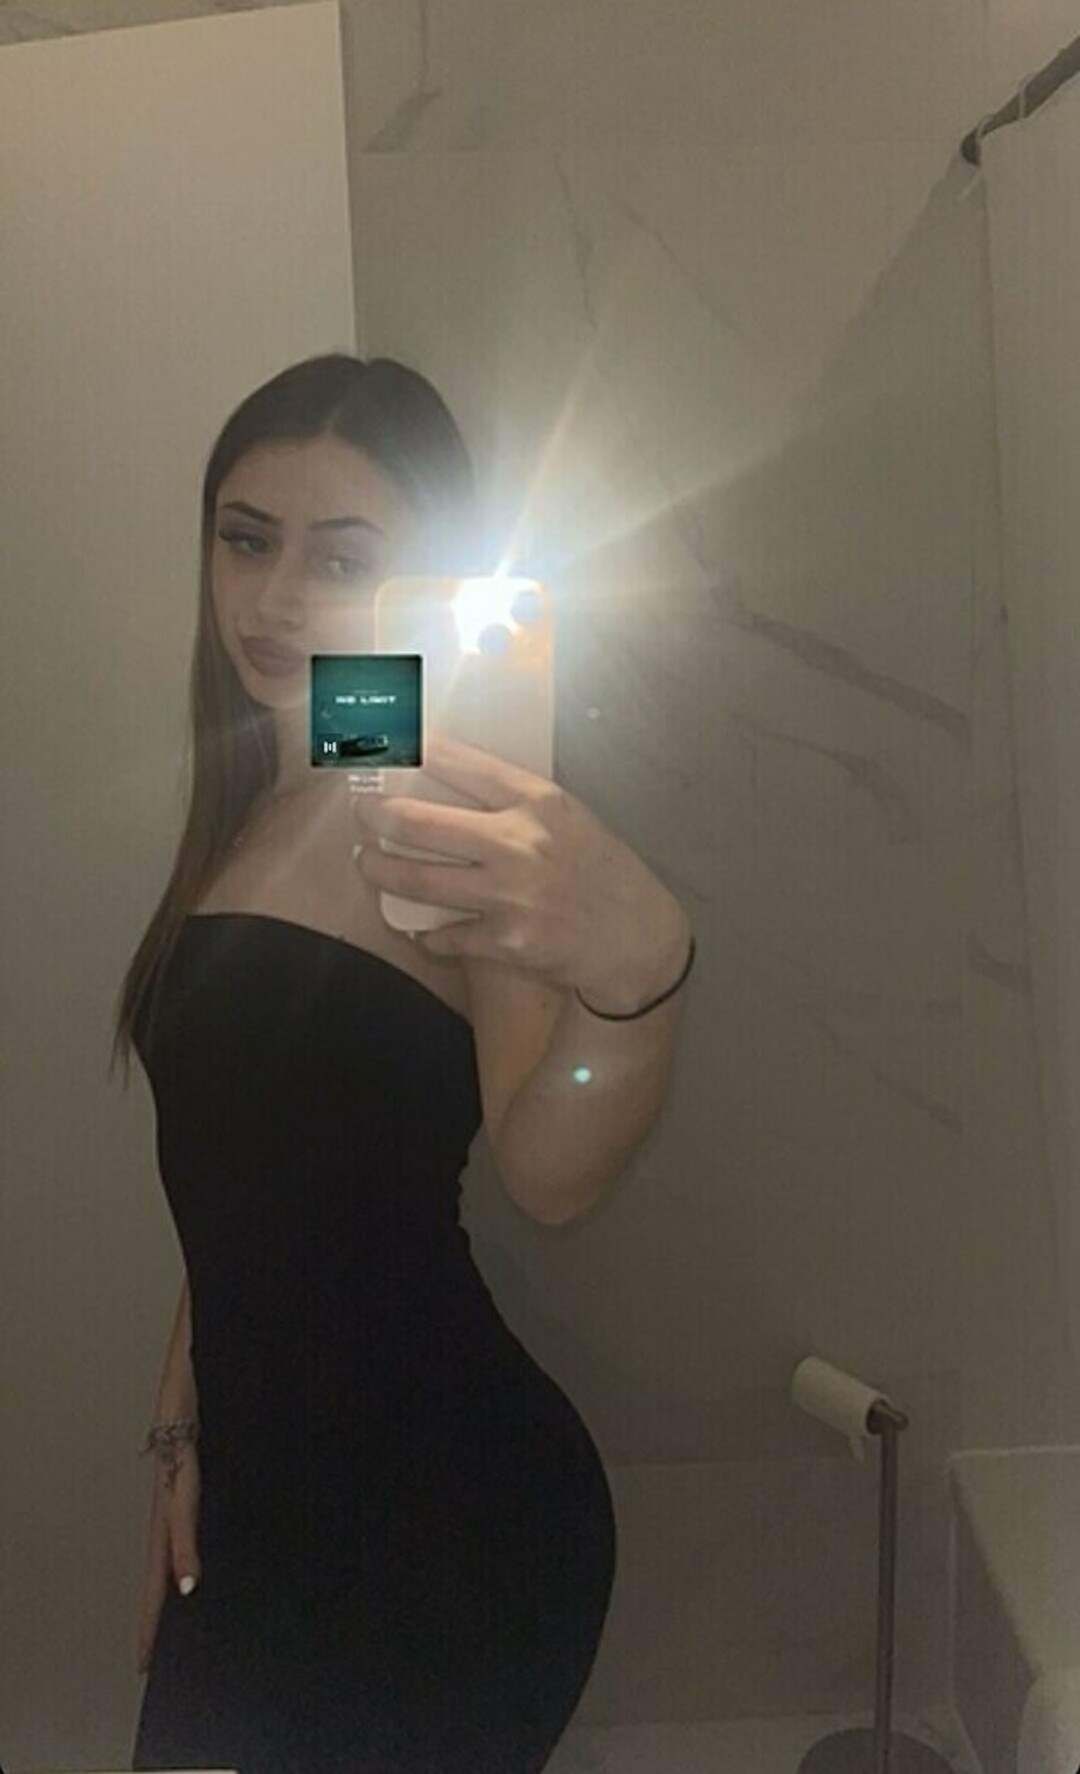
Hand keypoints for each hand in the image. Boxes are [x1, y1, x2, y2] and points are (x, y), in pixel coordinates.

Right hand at [136, 1439, 200, 1675]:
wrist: (181, 1416)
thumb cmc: (181, 1459)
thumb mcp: (183, 1502)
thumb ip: (185, 1543)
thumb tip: (188, 1588)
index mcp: (161, 1539)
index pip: (154, 1595)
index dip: (150, 1629)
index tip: (142, 1665)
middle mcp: (165, 1534)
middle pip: (158, 1588)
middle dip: (155, 1623)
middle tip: (152, 1659)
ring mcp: (174, 1521)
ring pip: (169, 1572)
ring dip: (168, 1601)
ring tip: (171, 1628)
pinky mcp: (187, 1507)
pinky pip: (183, 1551)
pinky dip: (184, 1572)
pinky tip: (196, 1577)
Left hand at [352, 733, 688, 1009]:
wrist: (636, 937)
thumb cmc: (601, 870)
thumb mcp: (569, 816)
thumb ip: (516, 801)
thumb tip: (450, 783)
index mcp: (537, 802)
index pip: (460, 763)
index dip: (413, 748)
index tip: (383, 740)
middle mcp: (517, 844)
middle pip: (420, 823)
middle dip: (376, 814)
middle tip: (362, 811)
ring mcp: (507, 896)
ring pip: (417, 880)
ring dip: (380, 871)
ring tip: (367, 862)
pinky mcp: (504, 943)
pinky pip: (442, 935)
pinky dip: (426, 932)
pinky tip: (419, 927)